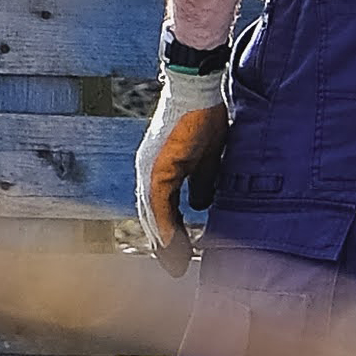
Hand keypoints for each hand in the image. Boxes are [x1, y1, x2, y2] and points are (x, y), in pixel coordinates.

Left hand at [135, 61, 231, 270]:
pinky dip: (164, 224)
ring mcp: (150, 168)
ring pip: (151, 213)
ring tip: (176, 265)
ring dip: (163, 241)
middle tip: (176, 270)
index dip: (169, 233)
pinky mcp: (157, 164)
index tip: (180, 256)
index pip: (160, 209)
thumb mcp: (207, 156)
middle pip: (151, 216)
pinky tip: (172, 243)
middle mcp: (149, 170)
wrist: (198, 85)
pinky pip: (157, 201)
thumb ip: (201, 181)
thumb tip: (202, 205)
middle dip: (163, 246)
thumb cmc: (204, 115)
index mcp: (160, 168)